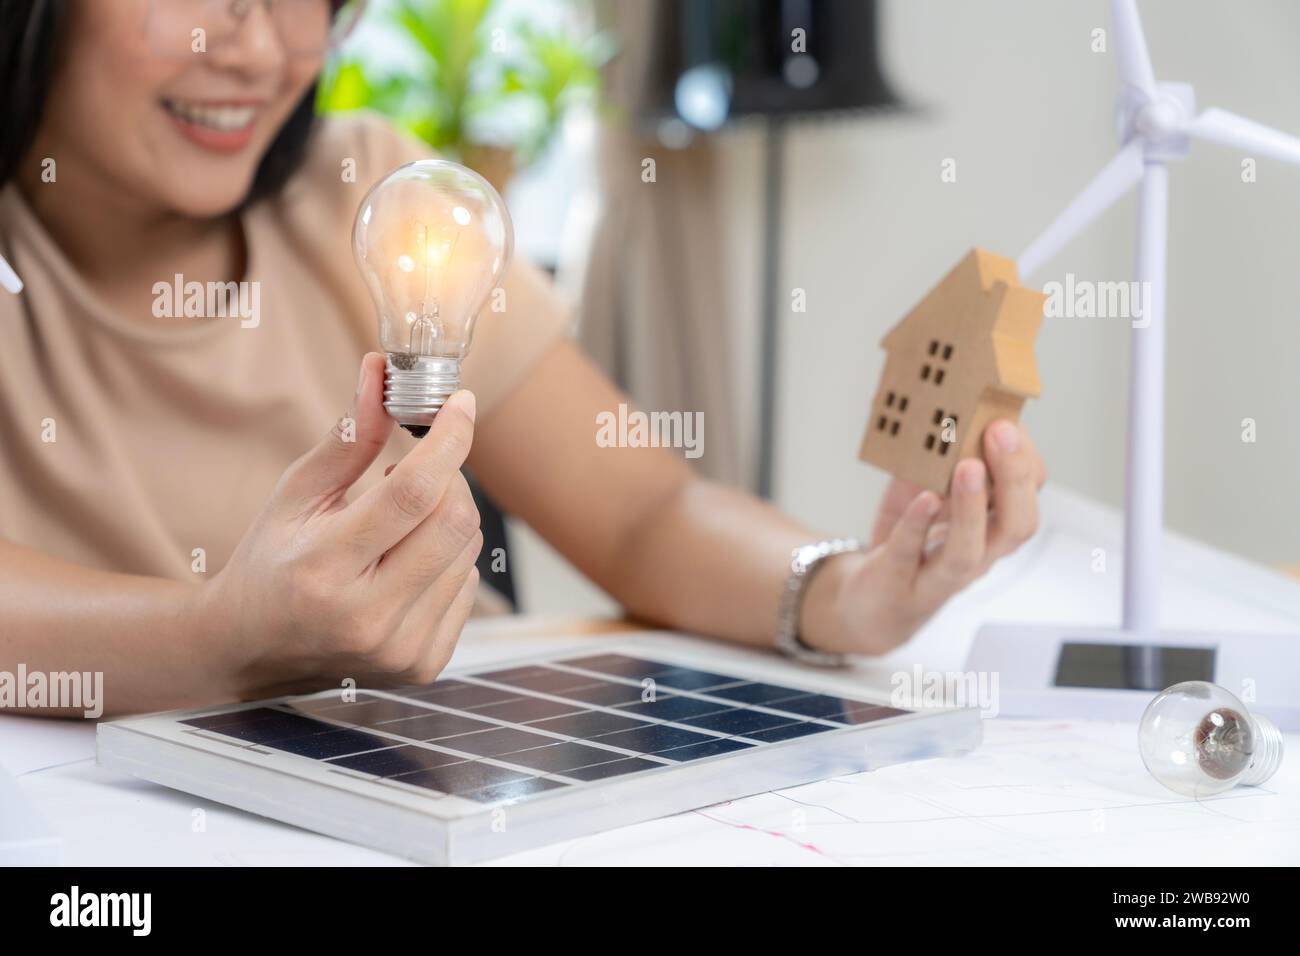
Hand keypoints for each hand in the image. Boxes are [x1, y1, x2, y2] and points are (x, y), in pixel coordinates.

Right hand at [198, 353, 482, 698]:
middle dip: (450, 477)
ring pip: (468, 552)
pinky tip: (405, 562)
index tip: (461, 403)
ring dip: (446, 519)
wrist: (251, 651)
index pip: (412, 492)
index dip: (448, 439)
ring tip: (398, 522)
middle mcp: (366, 618)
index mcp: (324, 569)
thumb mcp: (295, 493)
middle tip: (419, 466)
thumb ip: (349, 437)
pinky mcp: (422, 665)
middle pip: (455, 522)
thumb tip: (382, 371)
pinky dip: (448, 560)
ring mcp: (398, 649)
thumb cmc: (270, 563)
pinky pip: (468, 586)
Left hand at [800, 420, 1044, 655]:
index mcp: (991, 529)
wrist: (870, 604)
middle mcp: (977, 555)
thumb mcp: (922, 493)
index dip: (1025, 462)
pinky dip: (918, 526)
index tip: (1008, 424)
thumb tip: (934, 410)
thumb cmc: (907, 543)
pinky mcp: (900, 584)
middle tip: (1001, 435)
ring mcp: (940, 576)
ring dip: (973, 506)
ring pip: (970, 550)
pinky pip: (913, 555)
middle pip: (1016, 525)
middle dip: (1014, 477)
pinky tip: (922, 499)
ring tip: (969, 466)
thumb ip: (932, 460)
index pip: (1029, 497)